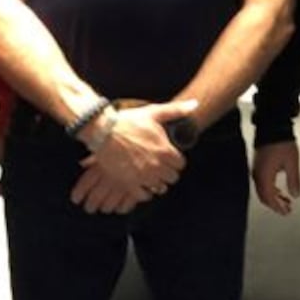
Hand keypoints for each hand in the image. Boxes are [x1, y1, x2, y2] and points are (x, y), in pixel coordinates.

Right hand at [71, 98, 193, 208]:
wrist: (103, 131)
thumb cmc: (128, 121)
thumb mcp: (154, 113)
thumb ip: (176, 110)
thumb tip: (195, 104)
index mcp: (165, 151)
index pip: (181, 164)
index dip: (176, 162)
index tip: (170, 159)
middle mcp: (157, 166)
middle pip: (172, 177)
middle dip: (168, 172)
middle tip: (161, 168)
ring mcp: (143, 176)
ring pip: (160, 187)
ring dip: (158, 182)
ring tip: (152, 176)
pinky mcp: (129, 183)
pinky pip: (143, 195)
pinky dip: (144, 193)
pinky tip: (142, 185)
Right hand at [253, 141, 299, 214]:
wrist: (272, 127)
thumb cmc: (282, 143)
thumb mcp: (292, 163)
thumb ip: (293, 180)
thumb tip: (295, 195)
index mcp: (265, 176)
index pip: (269, 198)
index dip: (277, 207)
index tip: (286, 212)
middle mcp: (258, 175)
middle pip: (264, 196)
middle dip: (275, 204)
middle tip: (286, 209)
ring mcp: (257, 170)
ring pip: (263, 190)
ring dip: (274, 197)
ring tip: (286, 201)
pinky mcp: (259, 165)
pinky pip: (263, 182)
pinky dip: (271, 189)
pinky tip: (279, 190)